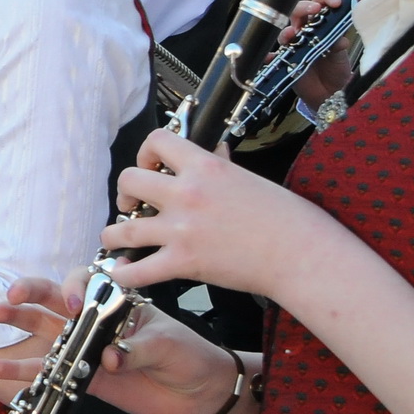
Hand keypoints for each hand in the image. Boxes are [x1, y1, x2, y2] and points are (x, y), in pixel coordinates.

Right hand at [0, 275, 248, 413]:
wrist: (199, 393)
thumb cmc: (187, 354)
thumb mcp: (165, 344)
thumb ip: (133, 348)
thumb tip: (108, 360)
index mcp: (115, 301)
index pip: (84, 283)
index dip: (73, 290)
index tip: (75, 306)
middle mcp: (95, 319)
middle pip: (54, 298)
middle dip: (31, 292)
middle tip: (11, 295)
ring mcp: (86, 348)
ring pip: (44, 329)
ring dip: (18, 321)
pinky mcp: (83, 379)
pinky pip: (47, 371)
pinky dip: (22, 370)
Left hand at [97, 128, 340, 297]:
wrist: (299, 254)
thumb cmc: (284, 217)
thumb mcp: (248, 177)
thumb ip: (220, 165)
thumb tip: (212, 152)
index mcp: (205, 166)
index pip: (156, 140)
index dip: (145, 152)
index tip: (150, 166)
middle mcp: (186, 193)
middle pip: (129, 180)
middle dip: (125, 192)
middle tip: (133, 204)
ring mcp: (181, 229)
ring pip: (122, 227)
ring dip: (113, 232)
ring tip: (117, 237)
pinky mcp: (183, 262)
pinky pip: (137, 270)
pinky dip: (124, 273)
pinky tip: (122, 271)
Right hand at [277, 0, 354, 107]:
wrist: (330, 94)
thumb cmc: (335, 70)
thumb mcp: (341, 55)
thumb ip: (338, 45)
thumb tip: (340, 40)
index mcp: (320, 24)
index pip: (319, 2)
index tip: (335, 1)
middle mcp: (304, 31)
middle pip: (297, 11)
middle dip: (305, 7)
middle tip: (315, 9)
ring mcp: (293, 45)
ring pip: (285, 32)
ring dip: (287, 31)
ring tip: (292, 33)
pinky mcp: (285, 61)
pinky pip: (272, 57)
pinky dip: (268, 56)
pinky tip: (269, 57)